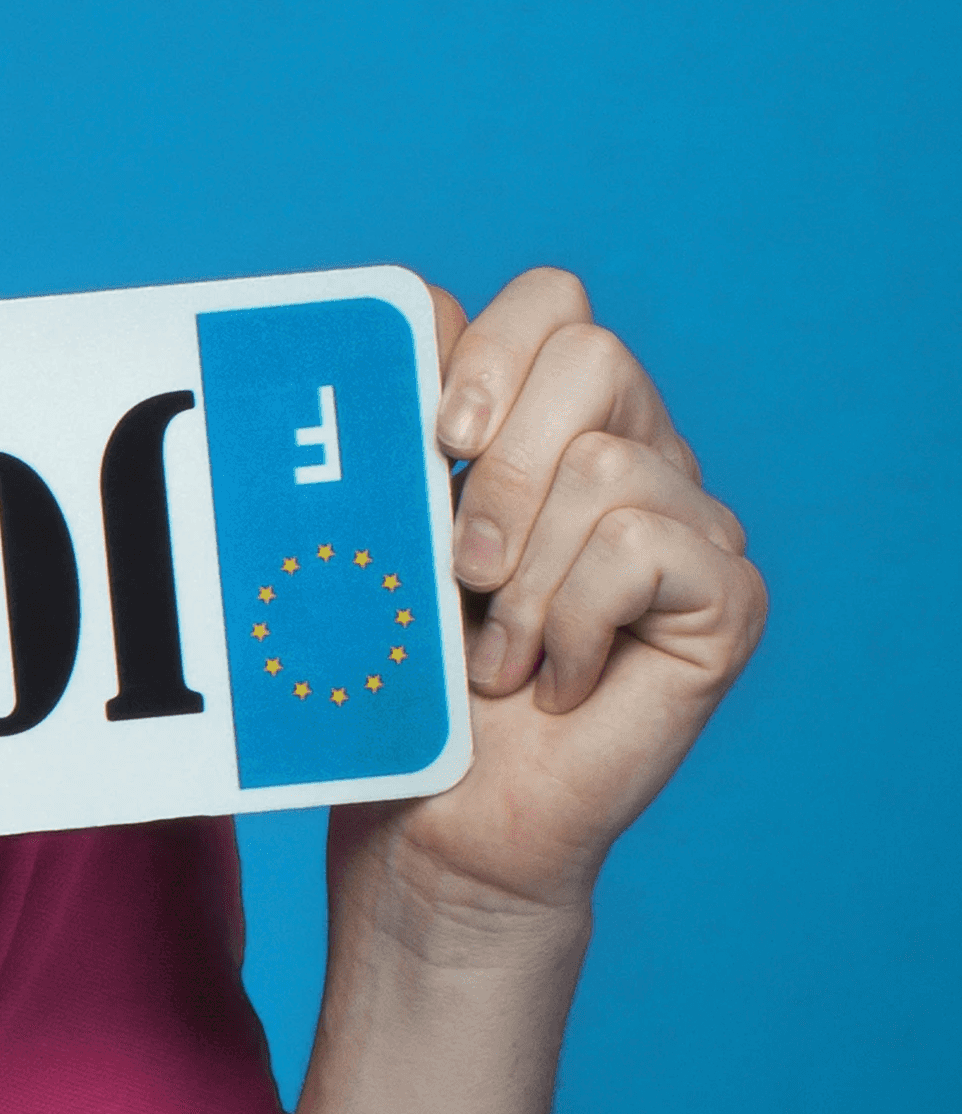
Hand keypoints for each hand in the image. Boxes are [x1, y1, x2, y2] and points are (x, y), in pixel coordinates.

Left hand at [342, 269, 766, 935]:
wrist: (440, 810)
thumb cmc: (403, 672)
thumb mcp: (384, 529)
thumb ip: (402, 427)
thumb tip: (398, 327)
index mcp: (548, 418)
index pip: (549, 302)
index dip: (484, 352)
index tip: (430, 440)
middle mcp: (632, 450)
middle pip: (592, 354)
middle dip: (498, 467)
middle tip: (458, 569)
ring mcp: (690, 520)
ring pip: (608, 465)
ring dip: (522, 578)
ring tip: (495, 652)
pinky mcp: (729, 593)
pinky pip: (642, 549)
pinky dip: (571, 622)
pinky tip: (554, 678)